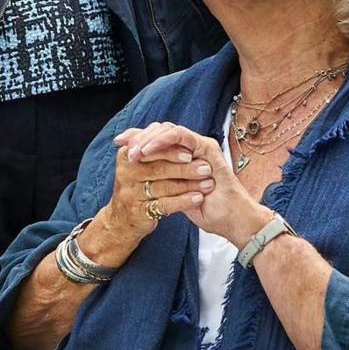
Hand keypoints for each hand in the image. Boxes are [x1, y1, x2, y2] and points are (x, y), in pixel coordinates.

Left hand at [113, 122, 270, 246]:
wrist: (230, 220)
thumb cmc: (207, 210)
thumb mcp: (175, 195)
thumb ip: (162, 182)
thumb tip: (139, 177)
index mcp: (182, 156)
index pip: (157, 139)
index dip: (137, 138)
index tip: (118, 143)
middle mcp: (190, 147)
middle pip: (160, 130)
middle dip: (139, 137)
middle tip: (123, 147)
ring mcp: (199, 145)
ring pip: (168, 129)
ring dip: (148, 139)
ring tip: (134, 151)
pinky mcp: (207, 147)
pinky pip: (181, 136)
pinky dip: (163, 140)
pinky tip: (148, 149)